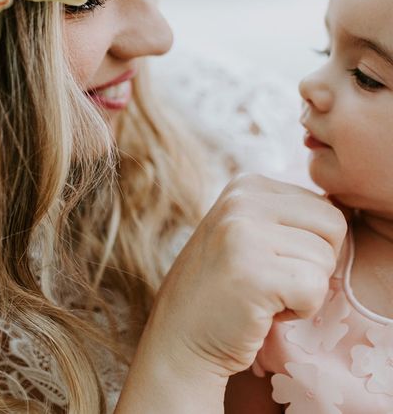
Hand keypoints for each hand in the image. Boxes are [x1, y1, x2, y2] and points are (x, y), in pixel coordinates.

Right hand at [142, 174, 346, 378]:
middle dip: (314, 263)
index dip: (309, 245)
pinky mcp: (252, 271)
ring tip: (262, 294)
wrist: (180, 336)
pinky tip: (262, 311)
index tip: (269, 261)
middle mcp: (242, 200)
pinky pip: (314, 289)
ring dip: (303, 290)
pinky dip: (298, 311)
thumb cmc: (226, 290)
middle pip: (333, 226)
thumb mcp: (249, 232)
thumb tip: (342, 209)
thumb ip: (287, 216)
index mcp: (246, 185)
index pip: (325, 207)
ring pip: (325, 260)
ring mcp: (243, 232)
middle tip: (273, 280)